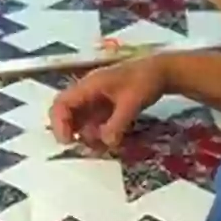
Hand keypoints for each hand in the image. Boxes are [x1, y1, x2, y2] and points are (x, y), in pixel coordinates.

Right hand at [49, 56, 167, 148]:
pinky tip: (112, 139)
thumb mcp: (132, 103)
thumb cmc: (144, 81)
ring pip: (80, 120)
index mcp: (89, 86)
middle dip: (72, 132)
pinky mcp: (104, 106)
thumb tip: (106, 142)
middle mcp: (87, 92)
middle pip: (67, 113)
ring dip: (87, 134)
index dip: (59, 123)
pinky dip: (98, 133)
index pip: (62, 103)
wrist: (160, 72)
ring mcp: (95, 99)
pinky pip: (93, 122)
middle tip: (87, 147)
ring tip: (103, 145)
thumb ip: (118, 123)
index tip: (67, 141)